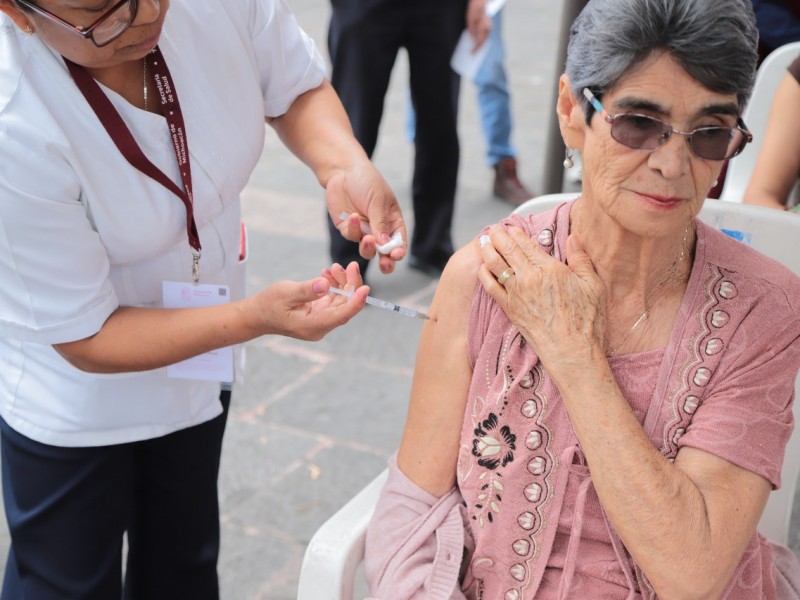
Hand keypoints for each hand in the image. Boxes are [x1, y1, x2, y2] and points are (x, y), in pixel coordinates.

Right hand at [249, 261, 367, 340]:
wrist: (257, 315)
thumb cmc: (268, 305)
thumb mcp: (285, 293)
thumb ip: (307, 290)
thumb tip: (326, 284)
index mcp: (313, 325)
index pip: (341, 315)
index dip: (356, 302)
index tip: (365, 287)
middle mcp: (320, 326)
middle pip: (345, 306)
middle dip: (350, 285)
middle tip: (351, 265)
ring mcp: (321, 320)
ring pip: (341, 301)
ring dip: (342, 283)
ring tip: (333, 267)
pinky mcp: (319, 313)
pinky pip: (333, 299)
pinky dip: (334, 286)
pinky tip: (328, 274)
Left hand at [326, 162, 406, 274]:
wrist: (343, 171)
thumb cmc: (366, 181)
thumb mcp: (378, 200)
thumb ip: (380, 223)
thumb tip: (384, 245)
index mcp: (393, 221)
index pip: (399, 241)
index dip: (399, 251)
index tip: (396, 255)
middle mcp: (379, 229)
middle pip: (384, 253)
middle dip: (386, 262)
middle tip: (385, 265)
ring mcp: (363, 230)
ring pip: (367, 250)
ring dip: (368, 247)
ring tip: (368, 239)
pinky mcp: (347, 229)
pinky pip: (351, 236)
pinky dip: (353, 229)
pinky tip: (353, 216)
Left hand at [466, 0, 490, 50]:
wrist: (479, 3)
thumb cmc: (474, 11)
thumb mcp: (470, 21)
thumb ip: (472, 31)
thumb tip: (472, 40)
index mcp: (483, 26)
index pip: (480, 40)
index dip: (475, 47)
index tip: (471, 52)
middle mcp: (488, 27)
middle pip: (483, 41)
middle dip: (478, 48)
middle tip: (472, 54)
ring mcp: (489, 27)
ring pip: (485, 39)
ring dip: (480, 45)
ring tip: (474, 51)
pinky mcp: (488, 27)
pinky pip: (485, 36)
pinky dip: (481, 41)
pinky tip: (476, 44)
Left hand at [477, 225, 606, 366]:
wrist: (571, 352)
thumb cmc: (587, 322)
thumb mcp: (593, 285)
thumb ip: (581, 259)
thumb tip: (574, 238)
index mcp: (550, 269)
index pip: (527, 244)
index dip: (516, 233)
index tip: (511, 226)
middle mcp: (529, 278)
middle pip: (508, 250)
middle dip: (498, 236)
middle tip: (493, 229)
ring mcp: (516, 294)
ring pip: (495, 265)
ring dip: (487, 250)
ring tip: (483, 242)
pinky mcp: (509, 309)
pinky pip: (491, 287)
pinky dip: (484, 274)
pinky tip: (482, 268)